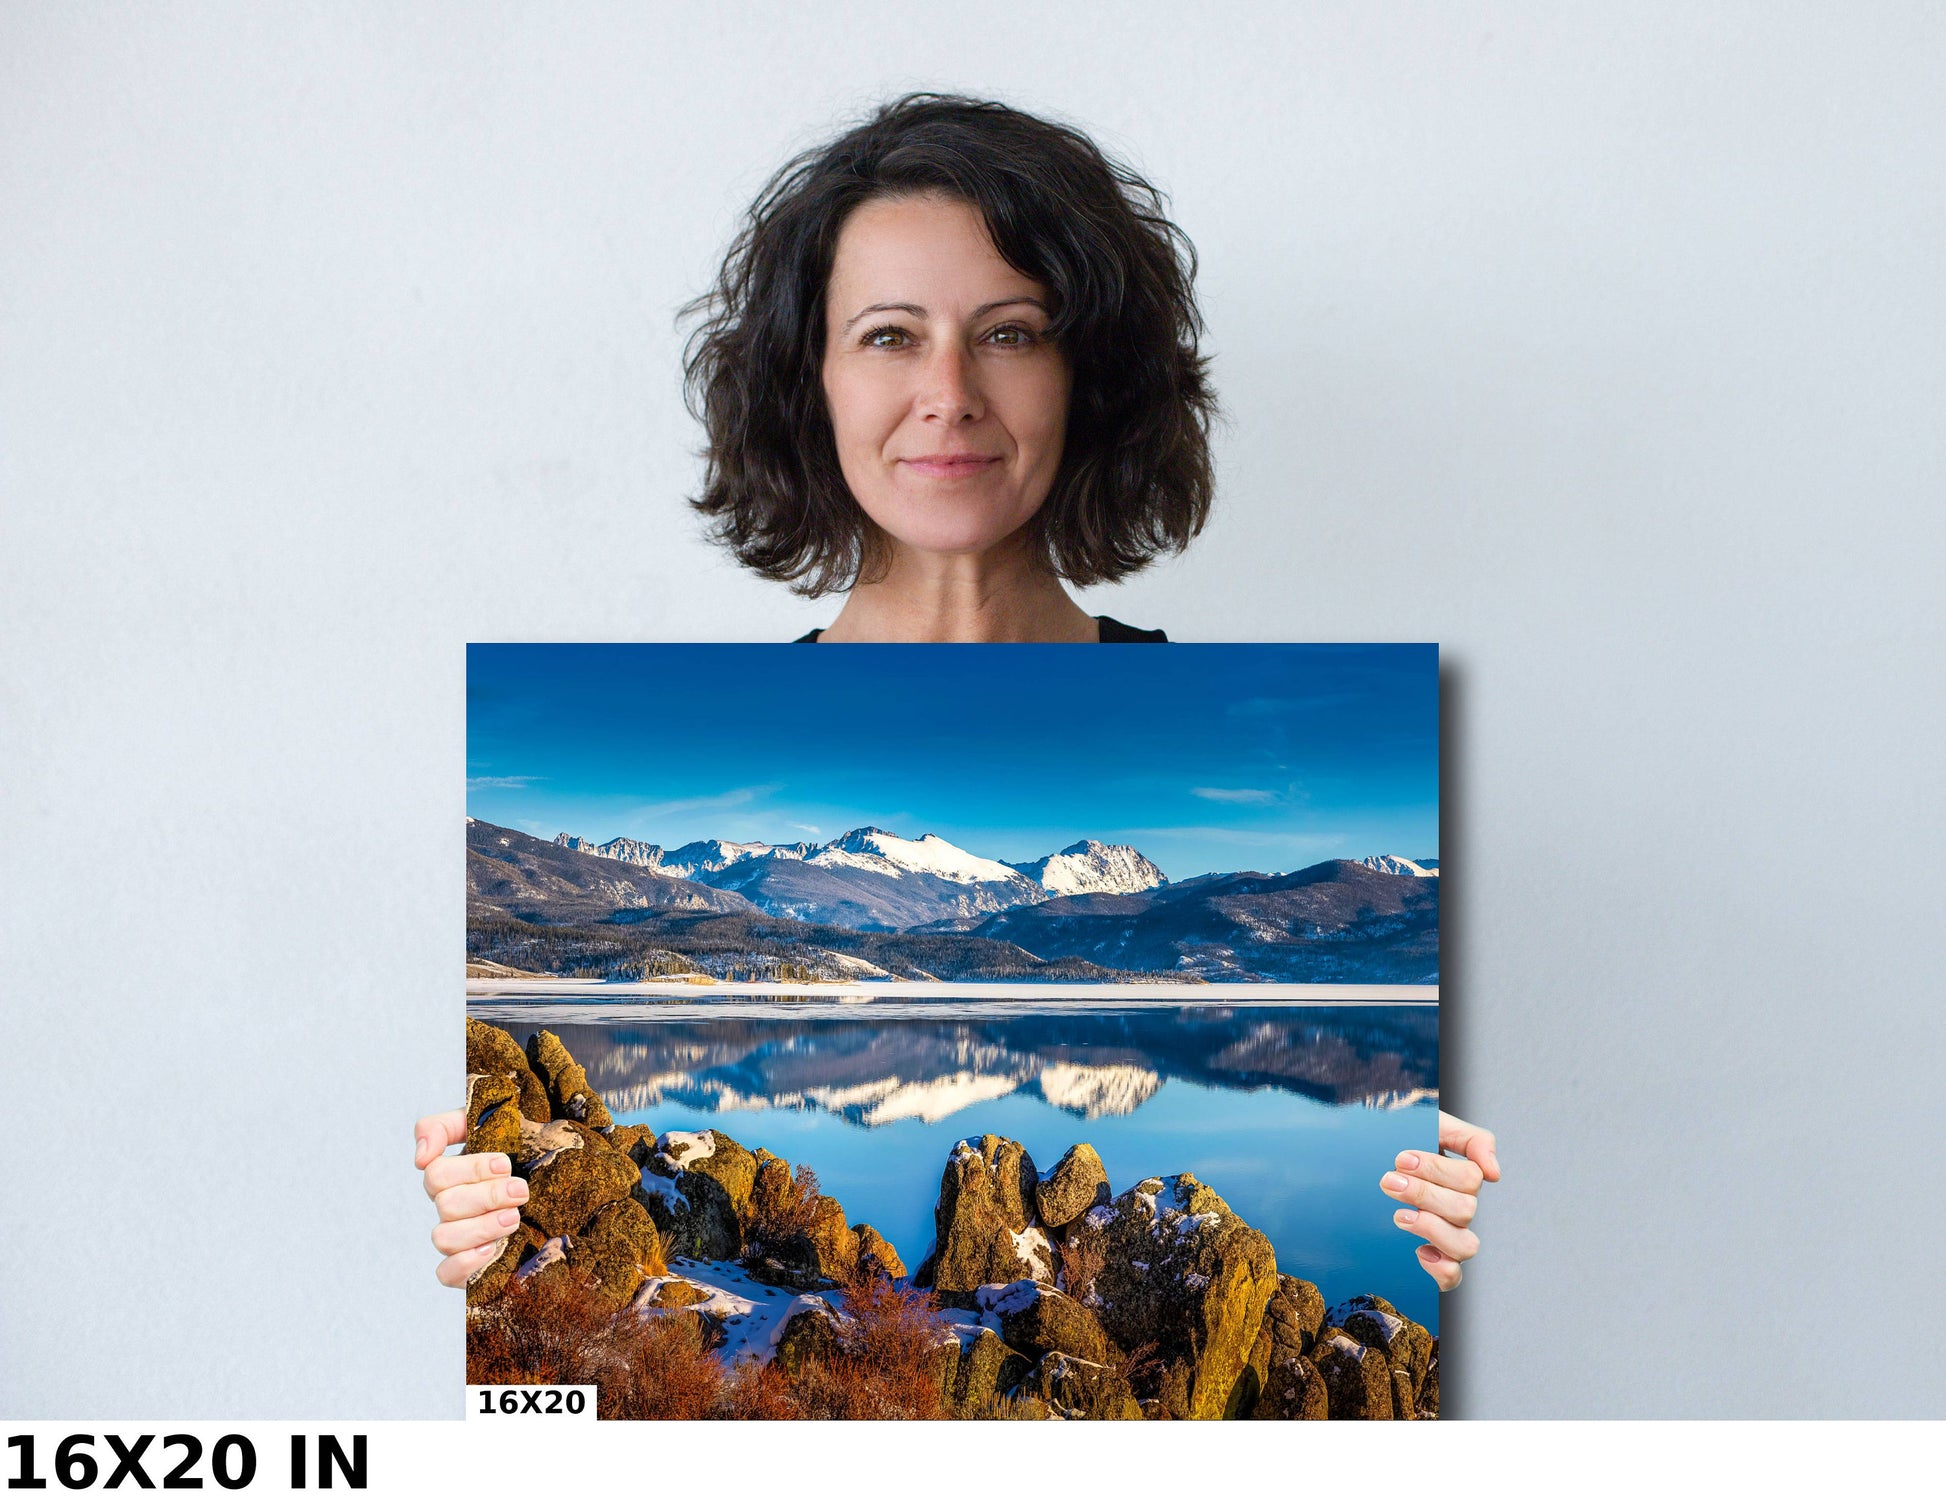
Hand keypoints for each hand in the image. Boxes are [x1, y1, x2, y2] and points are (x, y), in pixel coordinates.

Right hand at [415, 1108, 528, 1287]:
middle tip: (521, 1191)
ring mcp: (460, 1238)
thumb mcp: (499, 1125)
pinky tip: (493, 1250)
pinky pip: (446, 1274)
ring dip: (481, 1227)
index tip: (505, 1163)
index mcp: (455, 1175)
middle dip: (487, 1196)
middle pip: (445, 1204)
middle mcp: (453, 1207)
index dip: (470, 1169)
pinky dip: (465, 1263)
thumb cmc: (531, 1154)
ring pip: (444, 1237)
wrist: (569, 1190)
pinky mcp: (470, 1268)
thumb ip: (448, 1126)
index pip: (435, 1172)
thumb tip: (420, 1156)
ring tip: (515, 1218)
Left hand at [1382, 1111, 1498, 1291]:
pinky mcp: (1433, 1258)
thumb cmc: (1402, 1139)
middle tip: (1389, 1180)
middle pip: (1465, 1210)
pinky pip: (1452, 1277)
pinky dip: (1441, 1269)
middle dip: (1424, 1194)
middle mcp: (1459, 1208)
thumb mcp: (1435, 1124)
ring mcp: (1448, 1234)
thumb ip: (1471, 1139)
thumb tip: (1494, 1173)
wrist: (1364, 1154)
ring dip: (1432, 1229)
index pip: (1470, 1179)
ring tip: (1399, 1215)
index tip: (1401, 1158)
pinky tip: (1419, 1251)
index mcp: (1462, 1178)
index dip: (1437, 1169)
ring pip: (1465, 1246)